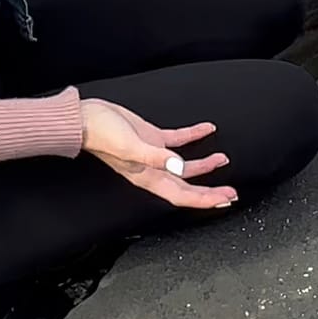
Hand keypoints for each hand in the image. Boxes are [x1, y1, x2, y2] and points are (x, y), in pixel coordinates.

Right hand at [80, 98, 235, 209]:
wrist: (86, 118)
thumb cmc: (102, 134)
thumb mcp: (131, 147)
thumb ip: (157, 157)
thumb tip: (179, 166)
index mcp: (148, 177)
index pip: (182, 195)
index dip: (205, 200)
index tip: (224, 200)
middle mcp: (153, 169)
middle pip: (187, 185)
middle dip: (210, 190)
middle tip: (231, 192)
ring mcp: (153, 154)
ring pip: (184, 165)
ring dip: (205, 164)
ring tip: (223, 159)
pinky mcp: (151, 137)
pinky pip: (178, 140)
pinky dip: (194, 136)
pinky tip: (207, 128)